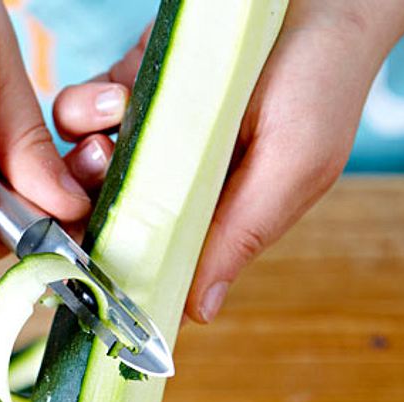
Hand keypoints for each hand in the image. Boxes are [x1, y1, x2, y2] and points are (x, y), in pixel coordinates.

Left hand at [54, 0, 403, 321]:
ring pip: (81, 167)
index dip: (118, 267)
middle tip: (104, 184)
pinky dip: (84, 108)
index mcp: (211, 217)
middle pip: (104, 218)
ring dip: (82, 157)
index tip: (93, 266)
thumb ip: (241, 236)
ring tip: (114, 130)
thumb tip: (198, 314)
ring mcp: (148, 136)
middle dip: (90, 210)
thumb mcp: (292, 169)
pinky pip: (81, 112)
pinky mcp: (131, 87)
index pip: (153, 260)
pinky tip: (118, 95)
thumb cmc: (323, 84)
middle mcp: (172, 183)